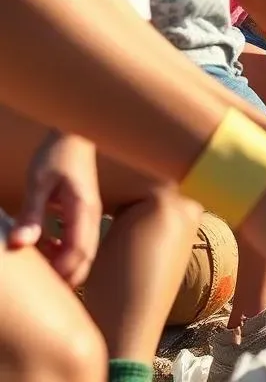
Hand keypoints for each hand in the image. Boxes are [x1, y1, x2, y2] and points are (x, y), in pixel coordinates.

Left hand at [8, 133, 100, 287]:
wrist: (73, 135)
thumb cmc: (56, 154)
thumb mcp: (38, 182)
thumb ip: (31, 214)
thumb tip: (20, 245)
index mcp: (82, 209)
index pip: (78, 251)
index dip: (61, 272)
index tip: (38, 281)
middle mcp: (91, 215)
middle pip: (85, 259)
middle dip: (65, 277)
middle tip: (38, 286)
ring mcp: (90, 215)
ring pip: (83, 253)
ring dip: (62, 265)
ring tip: (36, 265)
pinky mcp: (83, 213)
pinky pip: (77, 241)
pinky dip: (61, 252)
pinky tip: (42, 246)